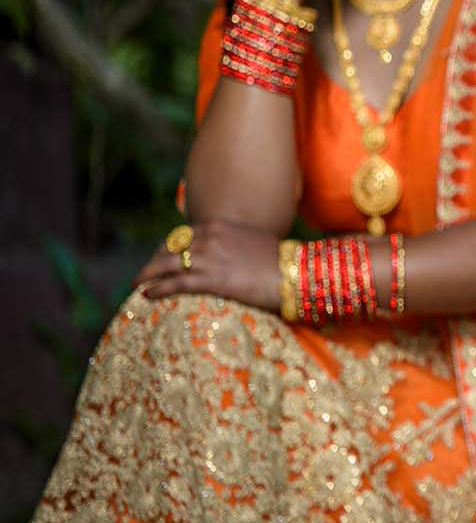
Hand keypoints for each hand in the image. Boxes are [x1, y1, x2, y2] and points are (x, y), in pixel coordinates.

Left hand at [134, 221, 283, 311]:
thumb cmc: (280, 261)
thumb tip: (230, 253)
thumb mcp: (253, 241)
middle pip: (168, 248)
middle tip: (145, 272)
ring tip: (137, 284)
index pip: (181, 235)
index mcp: (218, 227)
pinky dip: (157, 288)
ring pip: (165, 265)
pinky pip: (174, 283)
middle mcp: (208, 239)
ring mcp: (207, 259)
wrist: (293, 274)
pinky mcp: (209, 280)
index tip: (161, 257)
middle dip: (154, 260)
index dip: (167, 248)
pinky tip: (147, 295)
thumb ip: (234, 243)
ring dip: (147, 275)